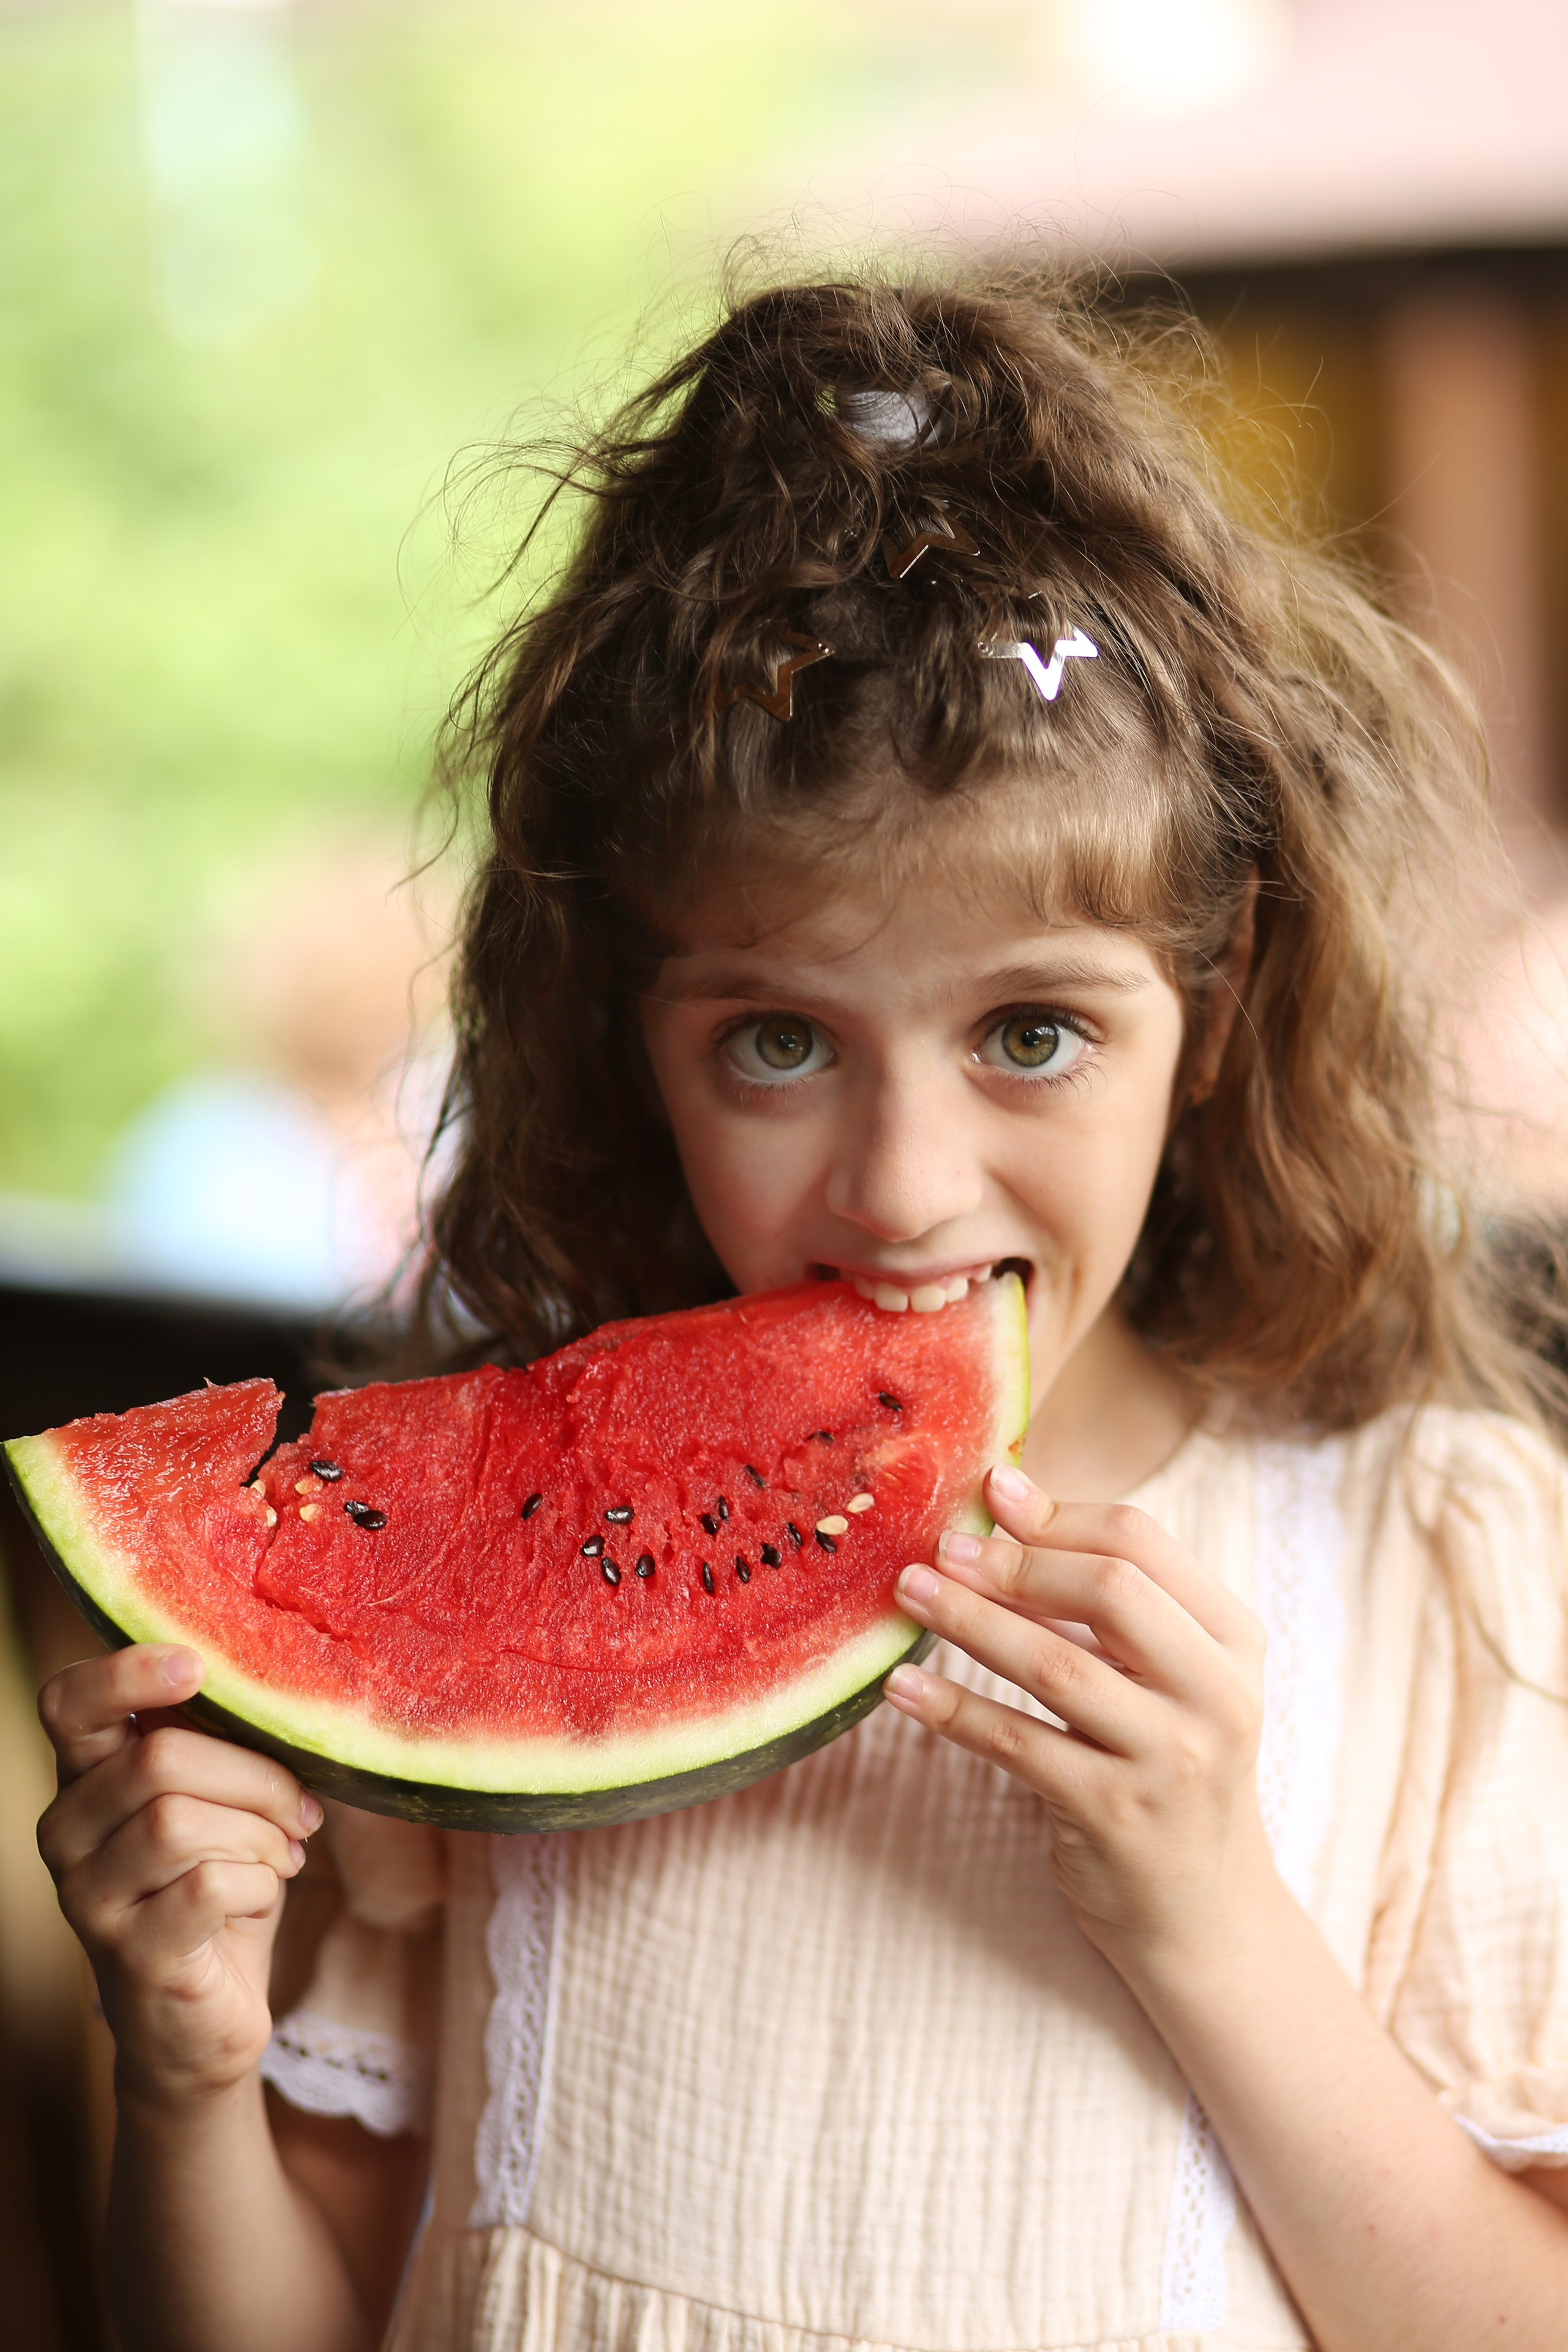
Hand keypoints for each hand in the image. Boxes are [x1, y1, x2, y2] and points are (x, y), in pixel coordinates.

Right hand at [37, 1646, 321, 2106]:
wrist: (204, 2023)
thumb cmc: (216, 1894)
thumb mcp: (217, 1805)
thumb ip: (217, 1749)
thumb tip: (272, 1691)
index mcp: (84, 1781)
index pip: (68, 1704)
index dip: (127, 1672)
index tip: (199, 1667)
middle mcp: (66, 1833)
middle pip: (158, 1758)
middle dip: (255, 1776)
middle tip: (298, 1811)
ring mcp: (88, 1898)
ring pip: (180, 1821)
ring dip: (260, 1834)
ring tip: (284, 1856)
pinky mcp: (129, 1954)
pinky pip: (209, 1885)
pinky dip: (261, 1883)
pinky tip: (265, 1896)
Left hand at [884, 1464, 1274, 1978]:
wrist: (1202, 1911)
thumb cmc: (1165, 1765)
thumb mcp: (1165, 1677)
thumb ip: (1105, 1598)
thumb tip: (1006, 1498)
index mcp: (1235, 1642)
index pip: (1144, 1545)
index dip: (1059, 1515)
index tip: (990, 1491)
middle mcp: (1218, 1696)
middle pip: (1111, 1592)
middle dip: (1014, 1563)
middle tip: (942, 1548)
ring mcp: (1172, 1760)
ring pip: (1054, 1667)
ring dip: (969, 1623)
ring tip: (908, 1593)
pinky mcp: (1117, 1815)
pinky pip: (1018, 1744)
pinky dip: (952, 1710)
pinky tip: (901, 1688)